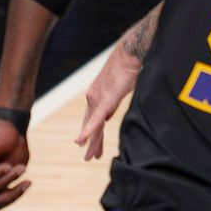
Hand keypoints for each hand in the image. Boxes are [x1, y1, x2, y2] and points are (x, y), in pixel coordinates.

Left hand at [75, 40, 142, 159]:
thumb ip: (115, 99)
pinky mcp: (104, 100)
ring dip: (91, 142)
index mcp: (98, 93)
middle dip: (91, 140)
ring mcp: (97, 99)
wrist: (129, 53)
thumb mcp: (121, 85)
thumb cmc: (129, 64)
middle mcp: (94, 97)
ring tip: (88, 157)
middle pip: (91, 123)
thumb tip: (110, 114)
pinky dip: (88, 131)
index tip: (92, 143)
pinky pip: (95, 120)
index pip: (93, 116)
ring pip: (93, 125)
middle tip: (89, 156)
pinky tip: (81, 142)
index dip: (92, 131)